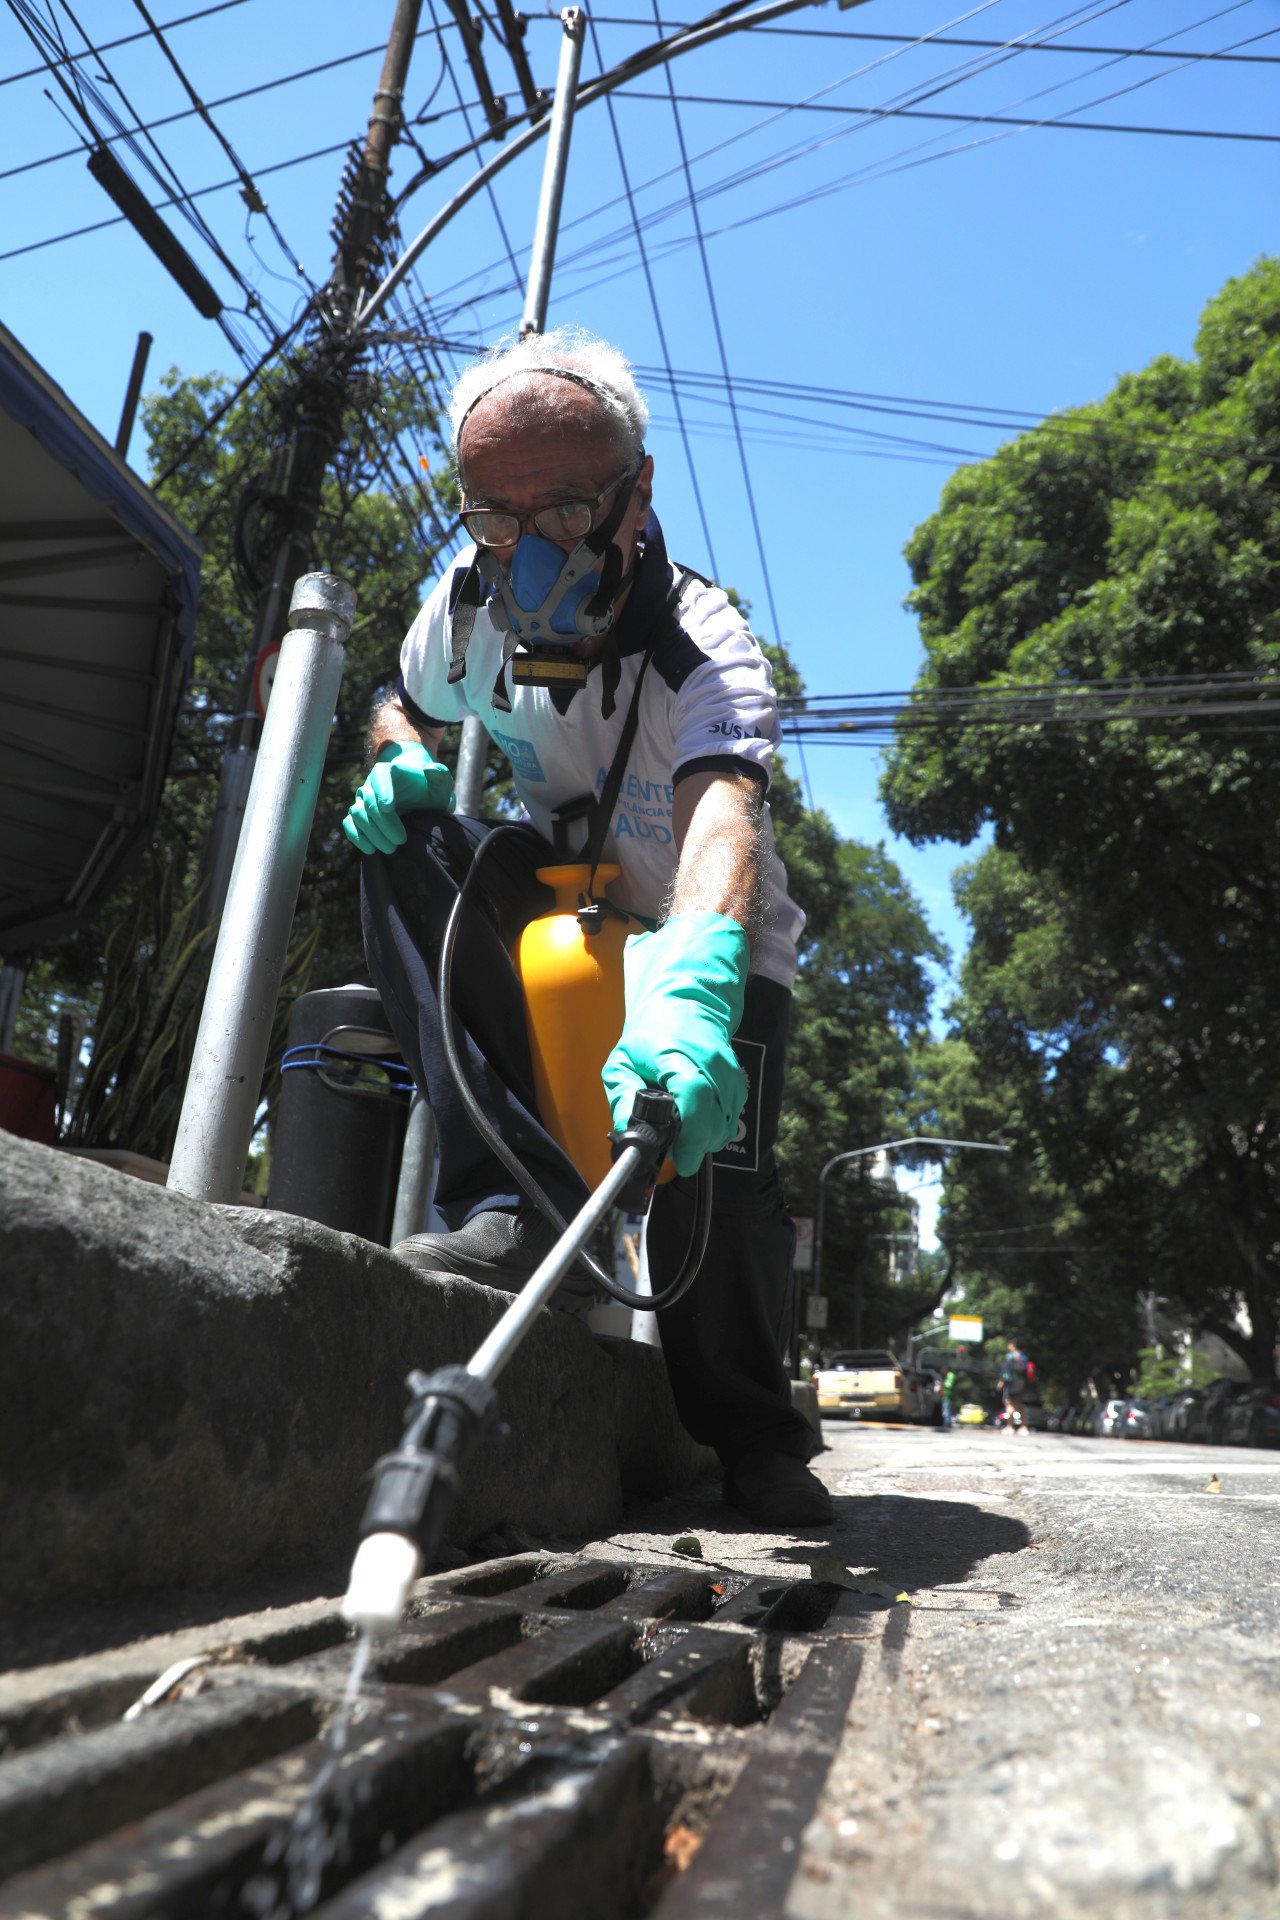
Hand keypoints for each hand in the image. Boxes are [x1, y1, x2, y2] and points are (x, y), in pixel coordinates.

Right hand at [342, 742, 454, 853]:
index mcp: (388, 772)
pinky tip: (371, 850)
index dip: (382, 792)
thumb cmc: (428, 788)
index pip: (380, 777)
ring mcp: (362, 800)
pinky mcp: (358, 815)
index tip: (390, 808)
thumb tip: (429, 770)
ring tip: (391, 849)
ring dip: (372, 834)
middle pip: (369, 802)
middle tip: (401, 841)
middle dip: (384, 823)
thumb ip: (440, 775)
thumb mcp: (440, 783)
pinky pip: (349, 824)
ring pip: (358, 814)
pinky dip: (357, 837)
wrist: (416, 795)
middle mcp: (370, 785)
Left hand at [602, 912, 748, 1176]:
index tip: (679, 1157)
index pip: (694, 1094)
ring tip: (686, 1137)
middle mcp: (710, 1060)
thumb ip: (621, 1096)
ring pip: (728, 1120)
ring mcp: (728, 1069)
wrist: (685, 1004)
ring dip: (709, 1138)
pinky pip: (734, 1114)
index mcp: (676, 1054)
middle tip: (679, 1154)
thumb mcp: (621, 1062)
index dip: (690, 1132)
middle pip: (715, 1116)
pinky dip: (718, 1127)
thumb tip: (626, 1131)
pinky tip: (700, 1123)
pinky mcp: (738, 1078)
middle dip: (698, 1145)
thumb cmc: (650, 1035)